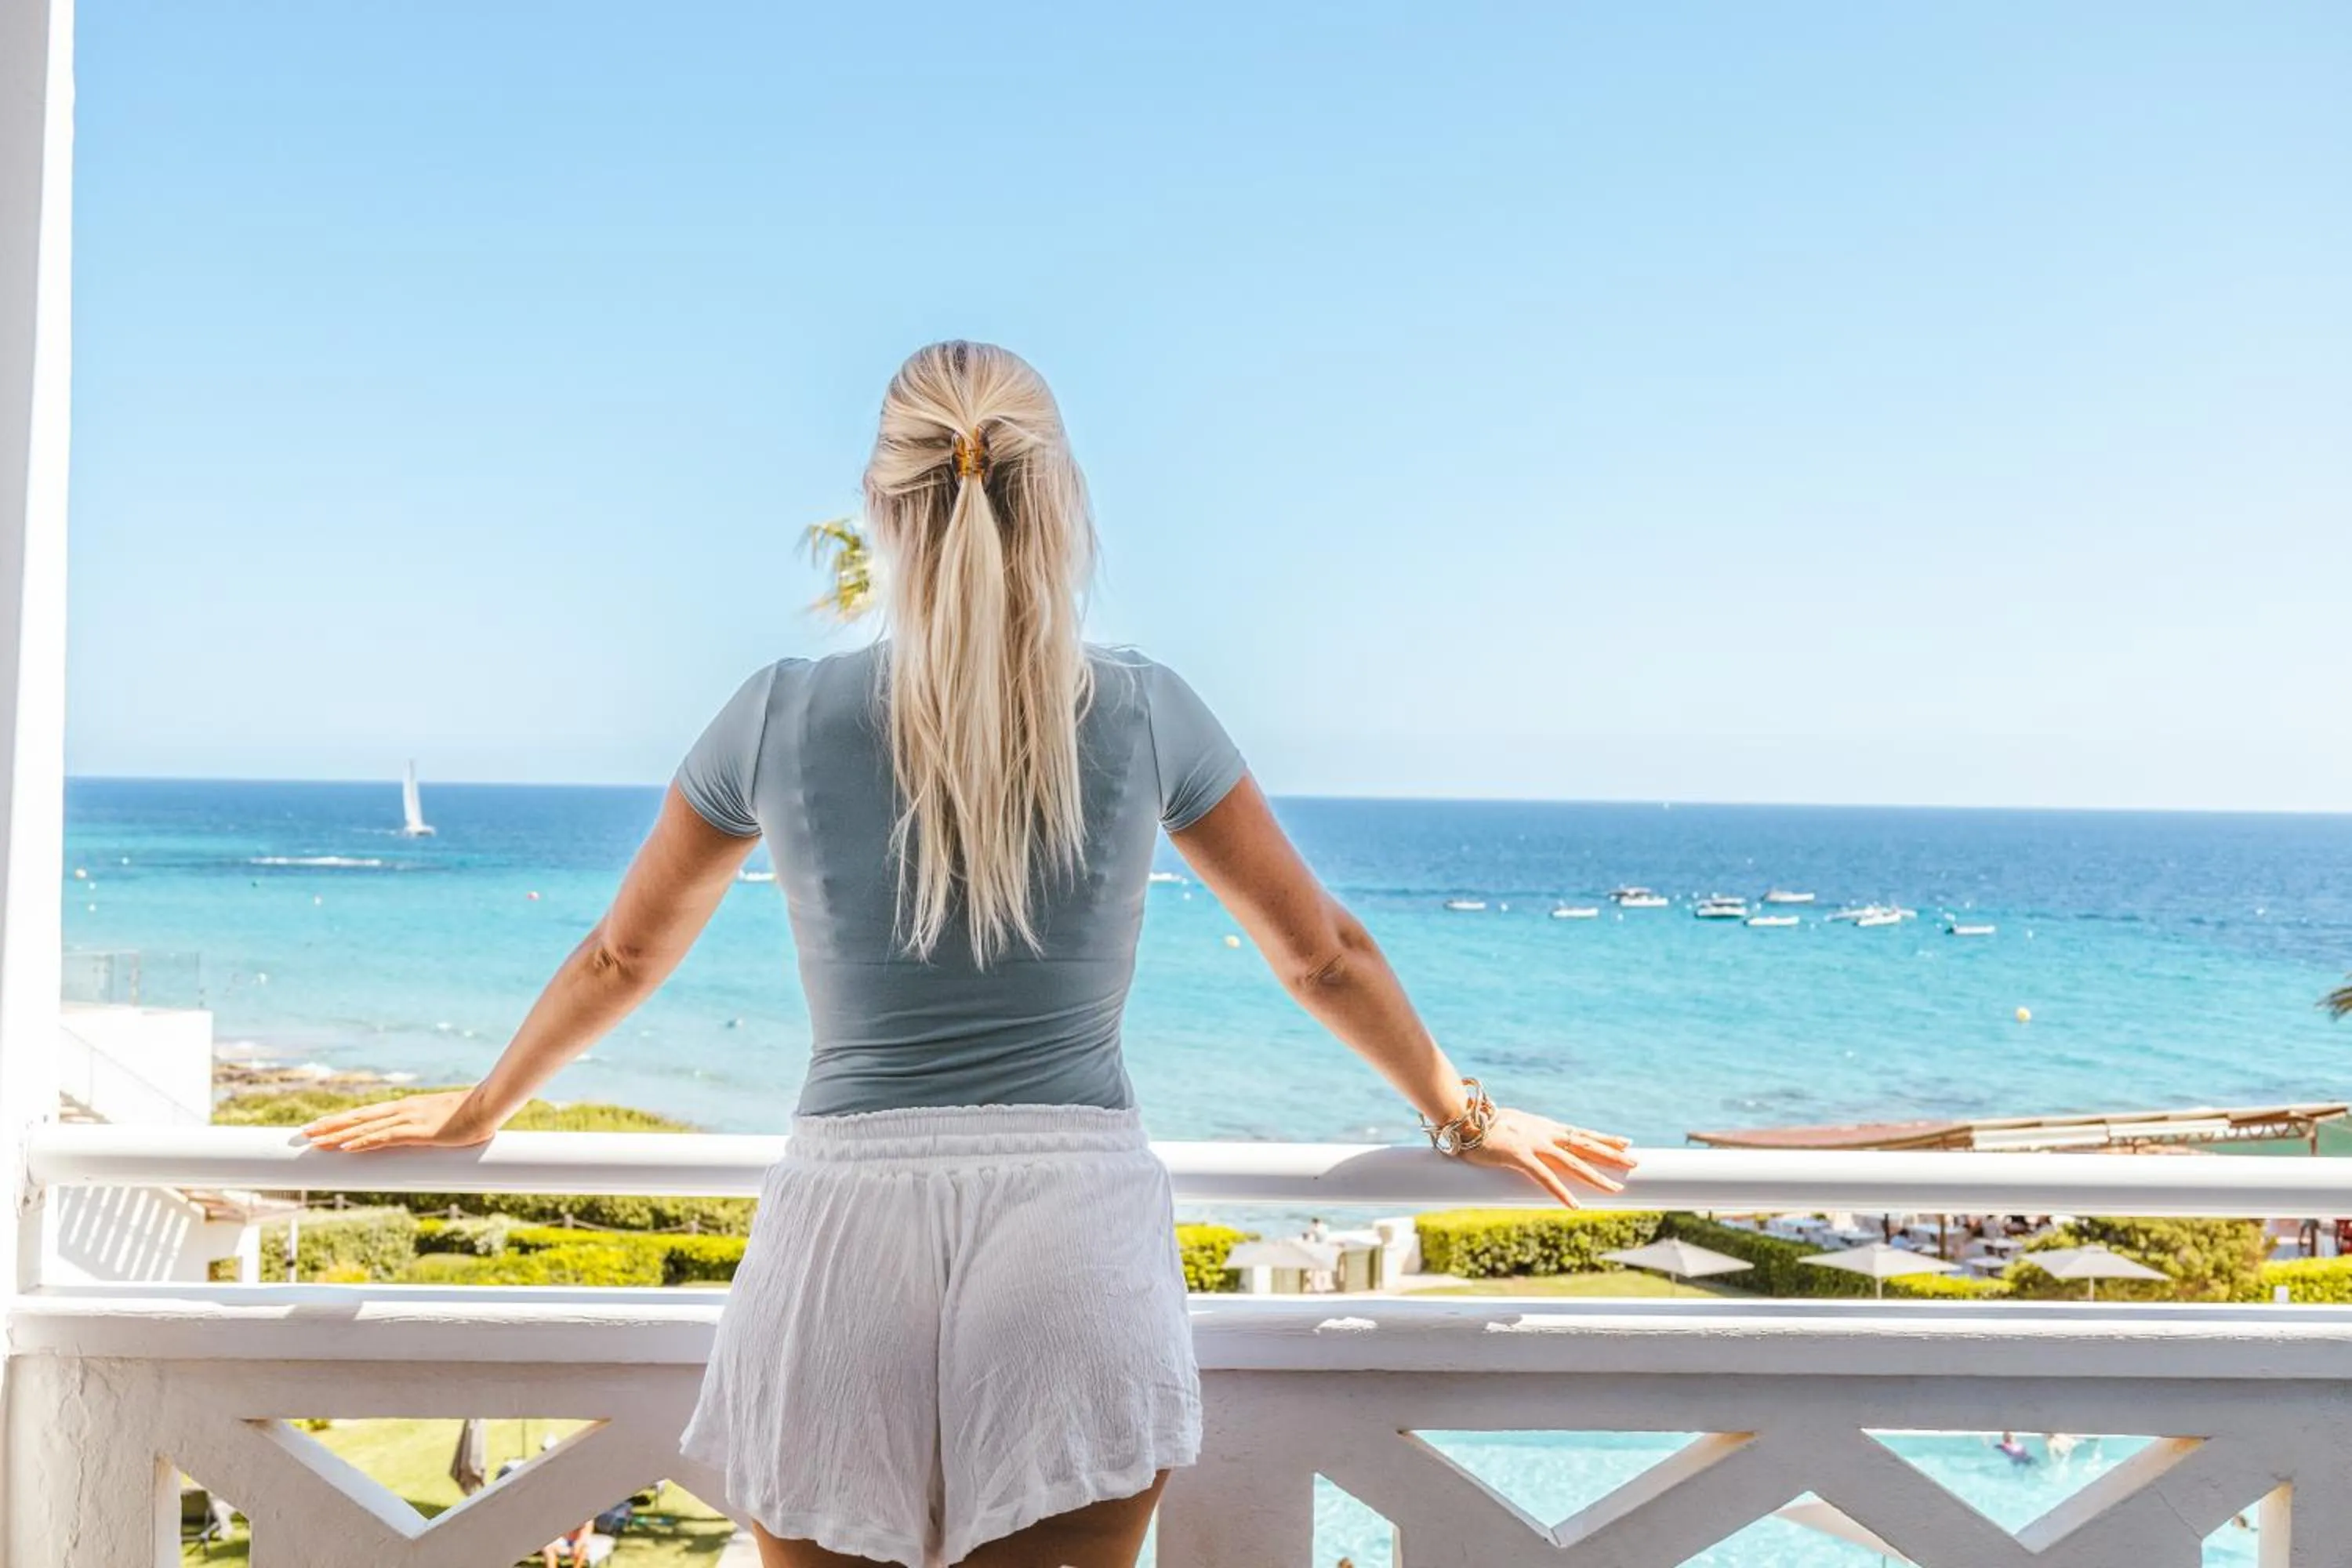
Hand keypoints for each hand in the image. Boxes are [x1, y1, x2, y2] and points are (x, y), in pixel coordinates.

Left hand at [301, 1089, 500, 1152]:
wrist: (489, 1106)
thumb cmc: (471, 1115)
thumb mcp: (444, 1123)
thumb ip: (430, 1130)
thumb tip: (426, 1140)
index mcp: (406, 1108)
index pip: (366, 1114)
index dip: (342, 1120)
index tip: (321, 1125)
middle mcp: (402, 1110)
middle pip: (358, 1118)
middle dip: (330, 1126)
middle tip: (304, 1132)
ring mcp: (408, 1119)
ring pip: (365, 1128)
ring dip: (338, 1135)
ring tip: (315, 1142)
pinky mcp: (417, 1132)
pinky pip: (384, 1138)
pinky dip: (363, 1141)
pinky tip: (347, 1147)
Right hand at [1457, 1107, 1636, 1207]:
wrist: (1461, 1117)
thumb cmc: (1480, 1124)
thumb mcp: (1509, 1128)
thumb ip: (1522, 1136)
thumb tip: (1524, 1143)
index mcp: (1543, 1126)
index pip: (1580, 1133)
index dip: (1604, 1138)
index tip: (1626, 1141)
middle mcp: (1544, 1133)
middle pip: (1585, 1145)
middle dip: (1611, 1154)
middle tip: (1636, 1161)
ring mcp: (1533, 1144)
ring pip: (1572, 1163)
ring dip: (1595, 1176)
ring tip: (1616, 1188)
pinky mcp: (1519, 1157)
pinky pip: (1545, 1178)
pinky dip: (1561, 1192)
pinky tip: (1575, 1205)